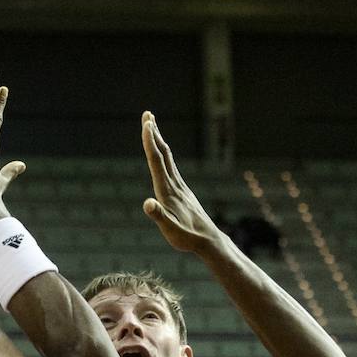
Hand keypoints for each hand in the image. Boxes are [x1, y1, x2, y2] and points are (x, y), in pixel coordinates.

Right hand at [141, 112, 224, 254]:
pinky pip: (170, 168)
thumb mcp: (170, 231)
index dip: (150, 142)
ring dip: (158, 142)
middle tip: (147, 114)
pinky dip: (164, 156)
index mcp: (167, 191)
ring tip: (152, 128)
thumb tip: (147, 204)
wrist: (209, 241)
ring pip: (167, 159)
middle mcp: (174, 185)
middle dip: (154, 133)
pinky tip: (163, 157)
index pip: (157, 161)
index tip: (147, 123)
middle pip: (163, 153)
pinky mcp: (183, 193)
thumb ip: (159, 216)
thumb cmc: (187, 238)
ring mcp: (180, 187)